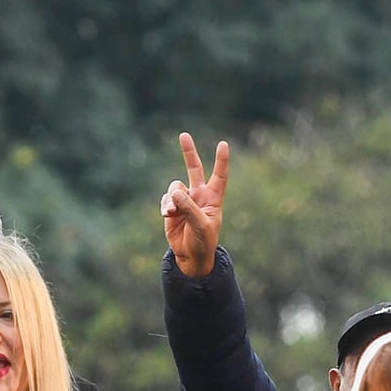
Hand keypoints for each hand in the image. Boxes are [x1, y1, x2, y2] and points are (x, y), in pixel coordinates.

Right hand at [160, 133, 229, 278]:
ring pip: (175, 187)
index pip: (219, 176)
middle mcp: (199, 195)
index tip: (223, 144)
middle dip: (188, 152)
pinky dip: (166, 205)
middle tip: (184, 135)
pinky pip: (166, 198)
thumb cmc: (203, 241)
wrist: (190, 256)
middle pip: (194, 169)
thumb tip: (175, 193)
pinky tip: (168, 214)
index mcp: (213, 198)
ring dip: (172, 199)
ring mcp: (185, 200)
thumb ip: (189, 208)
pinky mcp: (172, 207)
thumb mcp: (200, 225)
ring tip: (172, 212)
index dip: (221, 160)